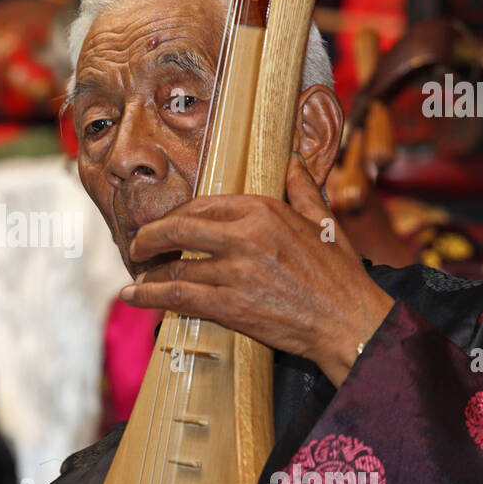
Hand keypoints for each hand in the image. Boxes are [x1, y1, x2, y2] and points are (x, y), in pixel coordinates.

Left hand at [120, 153, 393, 387]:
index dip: (175, 216)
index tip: (164, 225)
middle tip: (137, 246)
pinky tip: (132, 297)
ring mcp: (236, 271)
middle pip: (177, 229)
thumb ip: (303, 190)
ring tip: (137, 276)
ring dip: (148, 272)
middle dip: (149, 237)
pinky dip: (149, 296)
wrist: (350, 322)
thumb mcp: (324, 223)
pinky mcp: (231, 305)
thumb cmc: (340, 276)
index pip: (201, 205)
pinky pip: (178, 297)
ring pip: (175, 267)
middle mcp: (245, 236)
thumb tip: (292, 161)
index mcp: (264, 210)